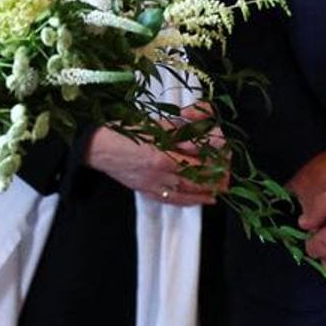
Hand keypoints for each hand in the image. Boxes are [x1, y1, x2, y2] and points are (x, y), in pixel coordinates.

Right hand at [84, 124, 219, 205]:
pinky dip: (190, 200)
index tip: (225, 157)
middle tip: (227, 175)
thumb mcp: (154, 124)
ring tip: (219, 189)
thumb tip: (199, 130)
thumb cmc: (123, 132)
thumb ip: (178, 129)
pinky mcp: (147, 191)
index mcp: (163, 155)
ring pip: (187, 193)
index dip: (213, 161)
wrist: (98, 147)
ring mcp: (154, 186)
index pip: (196, 161)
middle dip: (213, 178)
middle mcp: (160, 175)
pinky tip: (201, 199)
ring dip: (206, 191)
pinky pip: (174, 200)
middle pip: (195, 180)